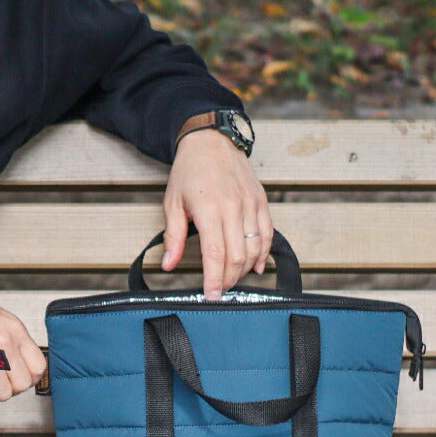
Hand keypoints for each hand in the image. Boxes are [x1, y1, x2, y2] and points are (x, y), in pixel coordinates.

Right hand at [0, 291, 46, 400]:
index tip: (21, 377)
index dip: (31, 377)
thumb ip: (17, 344)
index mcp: (16, 333)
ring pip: (2, 393)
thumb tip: (24, 368)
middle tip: (1, 380)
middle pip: (22, 384)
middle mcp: (5, 346)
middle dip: (11, 387)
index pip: (39, 367)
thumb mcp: (4, 322)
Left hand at [162, 128, 272, 298]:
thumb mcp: (173, 203)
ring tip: (231, 279)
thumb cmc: (189, 170)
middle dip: (228, 280)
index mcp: (209, 209)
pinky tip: (255, 267)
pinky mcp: (261, 202)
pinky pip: (267, 234)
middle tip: (218, 290)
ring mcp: (250, 205)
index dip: (214, 279)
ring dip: (244, 270)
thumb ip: (173, 237)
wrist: (211, 140)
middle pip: (236, 256)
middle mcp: (233, 208)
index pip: (215, 254)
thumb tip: (169, 264)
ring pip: (254, 248)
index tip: (211, 295)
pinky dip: (263, 254)